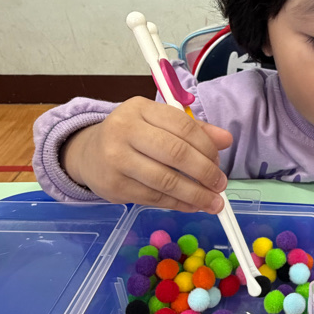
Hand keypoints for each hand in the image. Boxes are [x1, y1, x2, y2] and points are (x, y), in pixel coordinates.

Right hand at [61, 96, 231, 211]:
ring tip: (213, 202)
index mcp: (139, 108)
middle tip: (220, 184)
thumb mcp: (157, 124)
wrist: (88, 153)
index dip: (207, 146)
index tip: (219, 161)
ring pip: (166, 180)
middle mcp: (124, 130)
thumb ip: (192, 130)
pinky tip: (192, 205)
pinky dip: (178, 204)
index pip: (183, 126)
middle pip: (176, 153)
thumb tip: (226, 140)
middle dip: (205, 172)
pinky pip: (154, 198)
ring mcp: (117, 160)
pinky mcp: (114, 186)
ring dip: (195, 194)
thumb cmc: (131, 136)